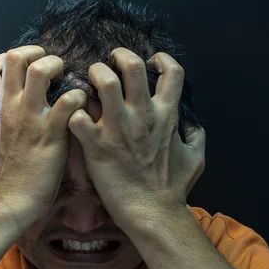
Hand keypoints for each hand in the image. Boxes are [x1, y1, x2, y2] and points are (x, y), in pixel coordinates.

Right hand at [0, 45, 86, 223]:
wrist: (7, 205)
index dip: (5, 58)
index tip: (23, 67)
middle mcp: (8, 108)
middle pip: (14, 58)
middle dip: (36, 53)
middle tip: (52, 65)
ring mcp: (29, 118)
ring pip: (39, 70)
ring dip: (57, 67)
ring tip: (67, 78)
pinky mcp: (51, 133)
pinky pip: (69, 101)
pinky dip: (80, 96)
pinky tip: (83, 105)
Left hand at [67, 48, 205, 227]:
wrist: (152, 213)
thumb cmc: (173, 188)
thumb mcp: (196, 158)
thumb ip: (195, 136)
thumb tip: (192, 124)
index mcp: (167, 115)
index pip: (172, 72)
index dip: (161, 59)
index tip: (151, 61)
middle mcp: (143, 116)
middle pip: (132, 66)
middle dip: (119, 55)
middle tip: (111, 61)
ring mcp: (118, 128)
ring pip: (104, 81)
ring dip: (95, 74)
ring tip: (91, 80)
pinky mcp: (96, 144)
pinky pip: (78, 115)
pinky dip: (72, 110)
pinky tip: (74, 114)